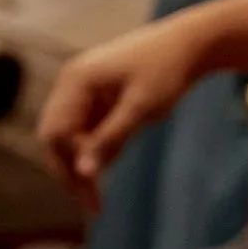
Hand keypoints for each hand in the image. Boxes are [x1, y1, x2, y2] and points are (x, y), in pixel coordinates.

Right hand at [39, 17, 207, 200]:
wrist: (193, 43)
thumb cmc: (168, 71)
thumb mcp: (142, 108)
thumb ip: (110, 140)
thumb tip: (82, 174)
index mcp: (76, 80)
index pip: (55, 134)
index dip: (68, 167)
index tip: (89, 195)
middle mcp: (72, 83)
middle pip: (56, 137)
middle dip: (70, 171)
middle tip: (91, 205)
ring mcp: (84, 89)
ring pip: (71, 137)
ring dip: (84, 164)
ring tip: (98, 198)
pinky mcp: (99, 96)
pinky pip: (87, 130)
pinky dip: (96, 150)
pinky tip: (110, 167)